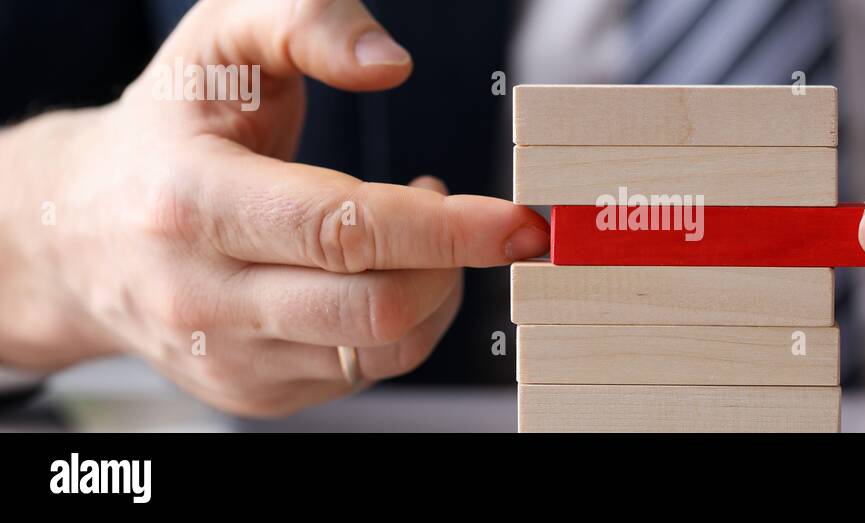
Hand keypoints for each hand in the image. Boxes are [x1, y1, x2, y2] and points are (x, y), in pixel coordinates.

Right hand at [0, 0, 548, 415]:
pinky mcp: (251, 392)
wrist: (73, 233)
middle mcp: (203, 294)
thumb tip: (391, 63)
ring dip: (437, 291)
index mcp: (191, 201)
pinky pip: (365, 371)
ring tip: (423, 233)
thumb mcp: (217, 41)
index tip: (518, 222)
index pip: (343, 230)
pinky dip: (403, 320)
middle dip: (456, 265)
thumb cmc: (166, 128)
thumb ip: (304, 20)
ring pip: (381, 351)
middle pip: (376, 307)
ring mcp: (228, 357)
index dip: (446, 229)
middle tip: (479, 220)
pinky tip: (382, 269)